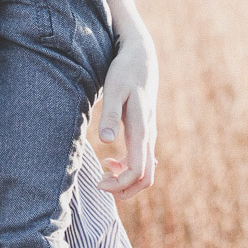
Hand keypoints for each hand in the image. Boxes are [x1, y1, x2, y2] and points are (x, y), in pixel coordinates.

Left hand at [96, 22, 157, 198]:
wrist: (141, 58)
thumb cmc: (125, 72)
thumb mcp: (114, 89)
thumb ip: (110, 114)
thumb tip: (105, 140)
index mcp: (141, 130)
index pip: (137, 171)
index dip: (120, 184)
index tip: (98, 181)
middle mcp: (149, 136)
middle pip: (146, 179)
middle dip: (124, 189)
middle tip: (99, 183)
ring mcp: (149, 135)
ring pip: (146, 171)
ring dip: (126, 180)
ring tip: (102, 173)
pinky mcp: (145, 132)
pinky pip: (143, 161)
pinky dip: (129, 169)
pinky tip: (111, 161)